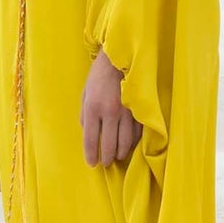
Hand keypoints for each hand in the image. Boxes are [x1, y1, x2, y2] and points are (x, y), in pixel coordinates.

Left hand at [80, 48, 138, 167]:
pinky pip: (137, 133)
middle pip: (109, 145)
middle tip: (105, 163)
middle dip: (106, 158)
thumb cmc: (99, 75)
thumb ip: (84, 115)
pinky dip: (133, 142)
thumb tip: (87, 134)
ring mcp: (126, 112)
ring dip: (120, 153)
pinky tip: (129, 145)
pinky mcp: (139, 109)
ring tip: (117, 156)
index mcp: (92, 108)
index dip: (91, 155)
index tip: (92, 163)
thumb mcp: (85, 94)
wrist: (119, 58)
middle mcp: (109, 112)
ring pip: (125, 143)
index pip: (91, 140)